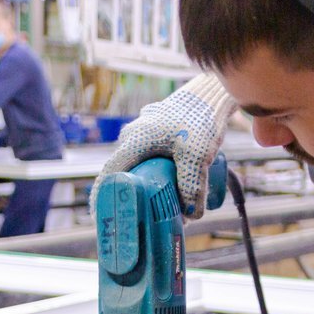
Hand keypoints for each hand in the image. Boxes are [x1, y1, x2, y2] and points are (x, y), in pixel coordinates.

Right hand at [91, 73, 235, 218]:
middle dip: (132, 196)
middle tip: (140, 219)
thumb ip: (192, 187)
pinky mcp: (158, 133)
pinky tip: (169, 187)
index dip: (103, 197)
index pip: (110, 174)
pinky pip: (150, 157)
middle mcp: (133, 136)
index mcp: (133, 142)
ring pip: (140, 165)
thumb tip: (190, 217)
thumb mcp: (197, 157)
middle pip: (126, 173)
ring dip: (147, 186)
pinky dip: (155, 173)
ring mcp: (144, 133)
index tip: (101, 216)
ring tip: (159, 208)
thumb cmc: (200, 119)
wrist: (212, 94)